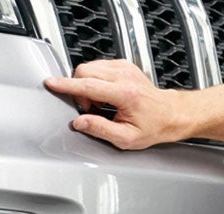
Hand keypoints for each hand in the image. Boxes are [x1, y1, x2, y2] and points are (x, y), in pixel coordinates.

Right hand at [42, 60, 187, 149]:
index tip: (52, 83)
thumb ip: (100, 129)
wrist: (171, 114)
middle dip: (79, 90)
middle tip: (90, 108)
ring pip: (90, 67)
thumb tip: (80, 122)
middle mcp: (125, 76)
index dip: (67, 85)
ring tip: (99, 103)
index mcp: (125, 94)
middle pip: (85, 72)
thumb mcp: (126, 138)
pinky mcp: (124, 65)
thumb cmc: (153, 126)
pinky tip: (104, 95)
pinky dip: (95, 80)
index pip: (88, 85)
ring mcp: (125, 68)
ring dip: (87, 85)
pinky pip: (98, 67)